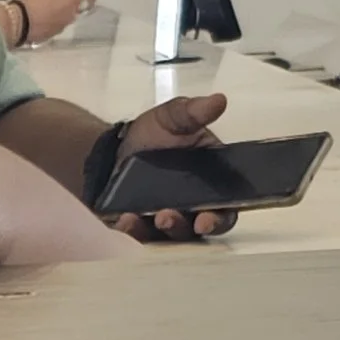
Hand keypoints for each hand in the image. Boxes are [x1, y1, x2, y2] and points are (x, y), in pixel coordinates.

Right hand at [13, 0, 102, 45]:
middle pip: (86, 2)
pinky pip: (64, 22)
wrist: (13, 26)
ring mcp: (63, 26)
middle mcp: (71, 13)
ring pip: (75, 13)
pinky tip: (54, 12)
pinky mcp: (54, 34)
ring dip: (75, 5)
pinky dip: (63, 14)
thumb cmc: (26, 1)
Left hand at [111, 91, 236, 242]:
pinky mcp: (140, 229)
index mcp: (209, 185)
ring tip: (144, 217)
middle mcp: (191, 209)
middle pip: (196, 232)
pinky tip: (124, 220)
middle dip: (184, 227)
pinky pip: (139, 238)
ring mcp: (165, 222)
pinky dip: (132, 232)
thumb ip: (194, 112)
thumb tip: (218, 100)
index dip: (220, 219)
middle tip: (168, 217)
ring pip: (168, 239)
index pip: (224, 211)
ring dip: (157, 232)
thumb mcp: (173, 117)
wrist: (115, 149)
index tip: (207, 218)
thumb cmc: (153, 135)